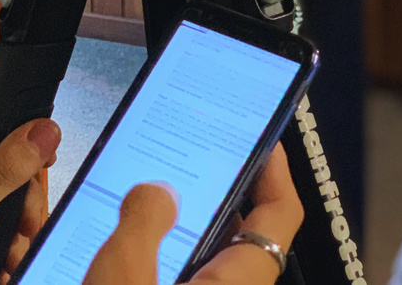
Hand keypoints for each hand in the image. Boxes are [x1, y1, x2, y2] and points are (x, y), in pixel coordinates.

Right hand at [83, 142, 302, 284]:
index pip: (281, 213)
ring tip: (144, 198)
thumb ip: (143, 221)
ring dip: (179, 229)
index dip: (275, 167)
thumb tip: (157, 190)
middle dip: (212, 192)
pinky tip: (120, 250)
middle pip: (240, 233)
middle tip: (186, 158)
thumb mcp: (122, 276)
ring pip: (206, 260)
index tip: (262, 132)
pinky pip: (179, 279)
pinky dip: (159, 261)